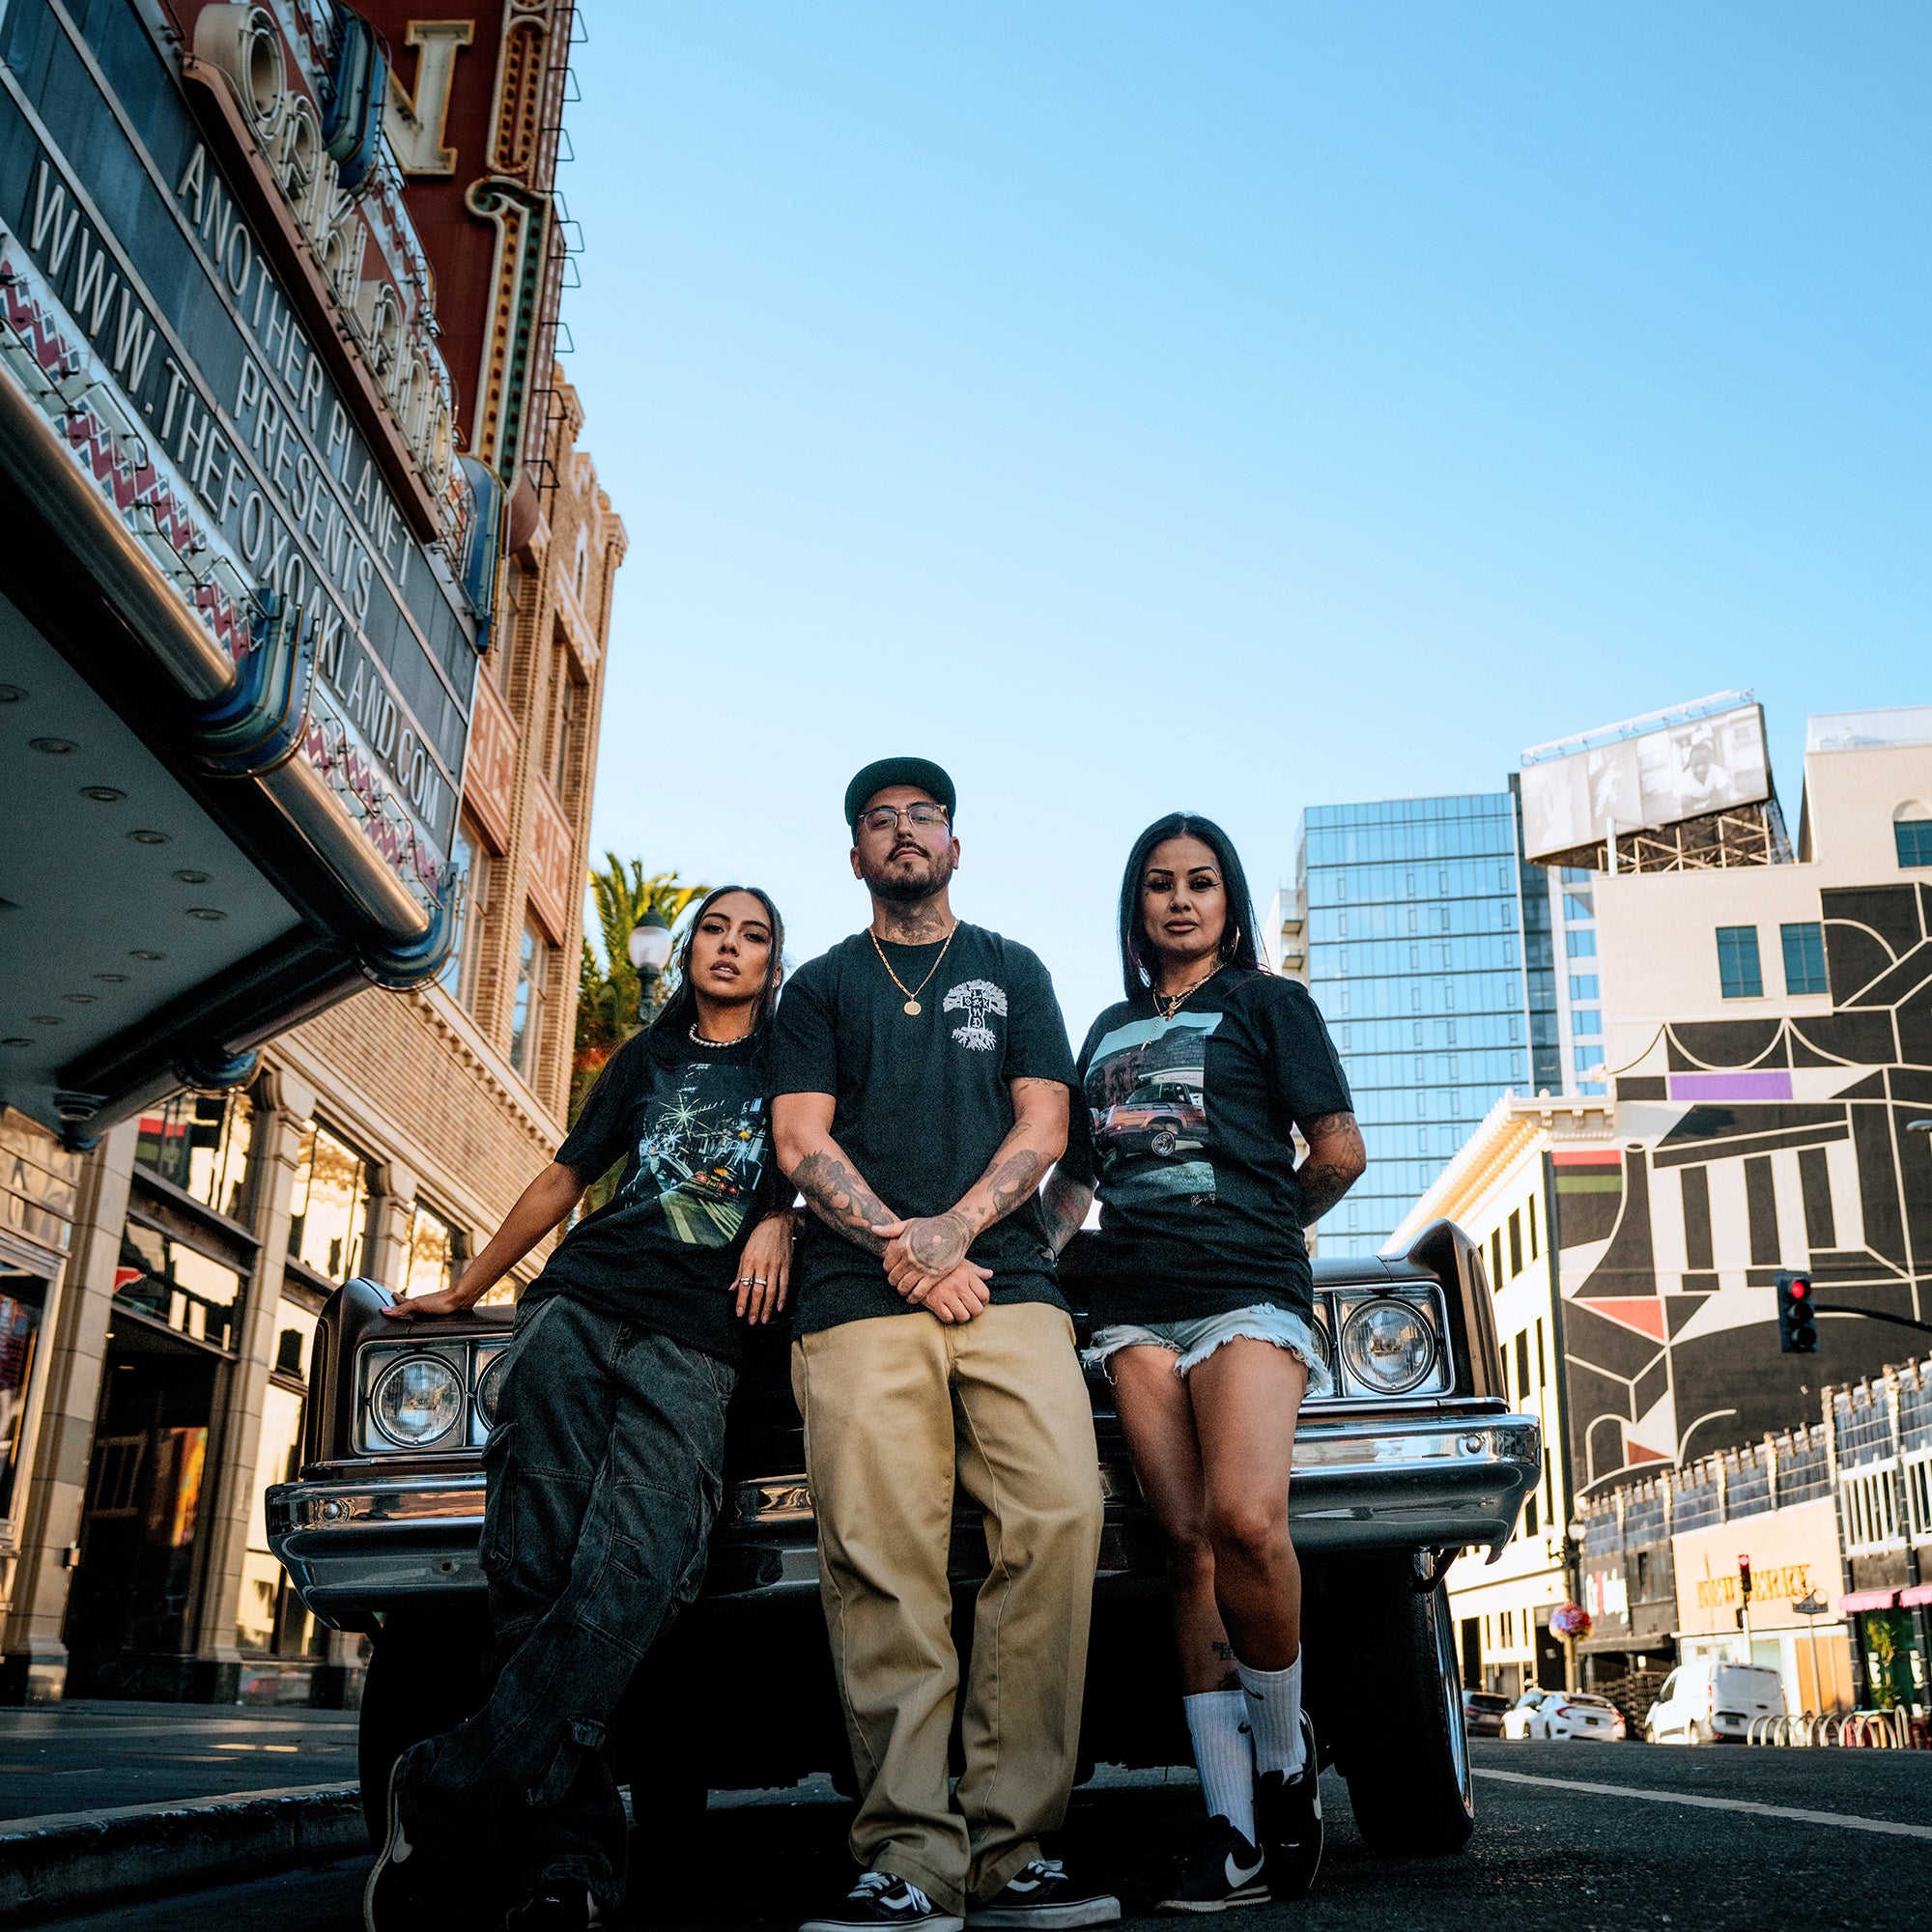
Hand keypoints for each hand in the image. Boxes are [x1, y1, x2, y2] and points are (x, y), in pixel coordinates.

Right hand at [383, 1282, 483, 1319]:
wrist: (460, 1300)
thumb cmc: (440, 1301)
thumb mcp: (417, 1305)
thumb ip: (402, 1309)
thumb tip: (385, 1311)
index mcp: (416, 1302)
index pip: (402, 1301)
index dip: (396, 1299)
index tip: (392, 1294)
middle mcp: (424, 1305)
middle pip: (411, 1306)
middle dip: (404, 1306)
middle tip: (398, 1305)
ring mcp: (432, 1309)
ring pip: (420, 1311)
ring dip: (415, 1312)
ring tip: (411, 1315)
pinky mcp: (441, 1314)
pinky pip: (430, 1316)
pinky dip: (426, 1317)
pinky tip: (429, 1320)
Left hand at [733, 1210, 797, 1324]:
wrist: (778, 1223)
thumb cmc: (759, 1237)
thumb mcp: (745, 1252)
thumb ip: (740, 1272)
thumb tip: (733, 1288)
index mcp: (749, 1262)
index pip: (744, 1286)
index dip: (742, 1301)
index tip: (740, 1313)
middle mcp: (762, 1265)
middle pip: (757, 1291)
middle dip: (754, 1308)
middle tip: (752, 1321)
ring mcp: (775, 1266)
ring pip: (771, 1291)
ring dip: (767, 1307)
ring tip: (764, 1319)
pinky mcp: (786, 1266)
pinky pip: (784, 1285)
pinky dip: (782, 1297)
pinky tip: (779, 1307)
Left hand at [883, 1212, 971, 1297]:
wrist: (955, 1229)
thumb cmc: (931, 1225)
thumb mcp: (910, 1224)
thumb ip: (891, 1229)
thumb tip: (873, 1229)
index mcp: (902, 1246)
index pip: (887, 1265)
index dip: (889, 1269)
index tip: (893, 1270)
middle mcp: (909, 1259)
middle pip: (894, 1278)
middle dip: (894, 1281)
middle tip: (898, 1282)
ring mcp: (921, 1269)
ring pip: (903, 1287)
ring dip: (902, 1291)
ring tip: (904, 1290)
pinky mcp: (933, 1277)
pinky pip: (918, 1293)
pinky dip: (912, 1298)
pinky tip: (912, 1298)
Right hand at [915, 1260, 993, 1323]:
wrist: (917, 1263)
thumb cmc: (942, 1264)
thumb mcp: (960, 1263)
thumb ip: (976, 1270)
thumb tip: (990, 1274)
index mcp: (967, 1275)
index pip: (985, 1295)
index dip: (983, 1301)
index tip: (978, 1300)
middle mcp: (959, 1286)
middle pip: (977, 1309)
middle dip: (974, 1312)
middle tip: (968, 1309)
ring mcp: (947, 1295)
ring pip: (963, 1317)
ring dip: (961, 1316)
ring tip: (957, 1311)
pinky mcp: (934, 1302)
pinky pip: (948, 1318)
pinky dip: (948, 1318)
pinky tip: (946, 1311)